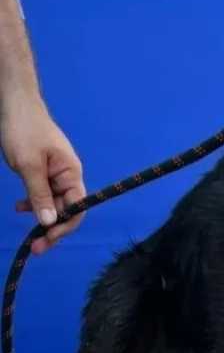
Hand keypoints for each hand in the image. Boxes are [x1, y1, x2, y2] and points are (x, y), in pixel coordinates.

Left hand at [1, 92, 85, 253]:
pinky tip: (20, 206)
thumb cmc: (25, 131)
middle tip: (34, 247)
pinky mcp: (45, 171)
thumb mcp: (29, 166)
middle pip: (67, 209)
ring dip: (41, 216)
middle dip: (52, 228)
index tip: (46, 240)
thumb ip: (39, 195)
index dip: (64, 227)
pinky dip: (34, 202)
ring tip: (24, 225)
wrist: (16, 105)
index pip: (77, 208)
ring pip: (54, 203)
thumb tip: (48, 223)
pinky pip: (44, 193)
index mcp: (72, 174)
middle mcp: (69, 176)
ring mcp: (57, 174)